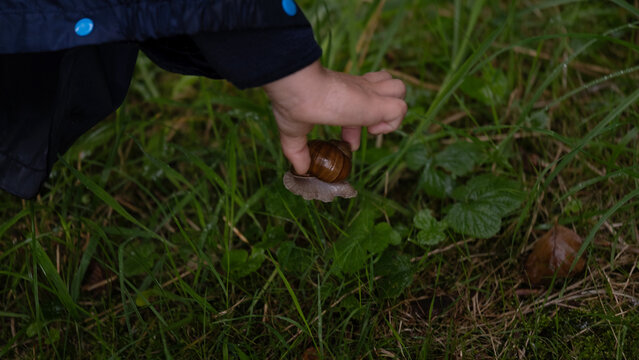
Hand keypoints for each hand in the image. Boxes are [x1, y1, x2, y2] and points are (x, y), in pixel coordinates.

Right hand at [262, 60, 406, 174]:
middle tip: (356, 135)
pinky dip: (392, 123)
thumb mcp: (293, 131)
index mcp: (342, 92)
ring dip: (390, 110)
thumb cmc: (293, 104)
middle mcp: (359, 89)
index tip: (347, 141)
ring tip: (372, 125)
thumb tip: (299, 169)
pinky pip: (401, 109)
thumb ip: (297, 150)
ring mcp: (370, 95)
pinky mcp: (377, 103)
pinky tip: (372, 130)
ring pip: (399, 90)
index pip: (362, 97)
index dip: (359, 122)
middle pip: (383, 90)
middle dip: (377, 114)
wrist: (298, 91)